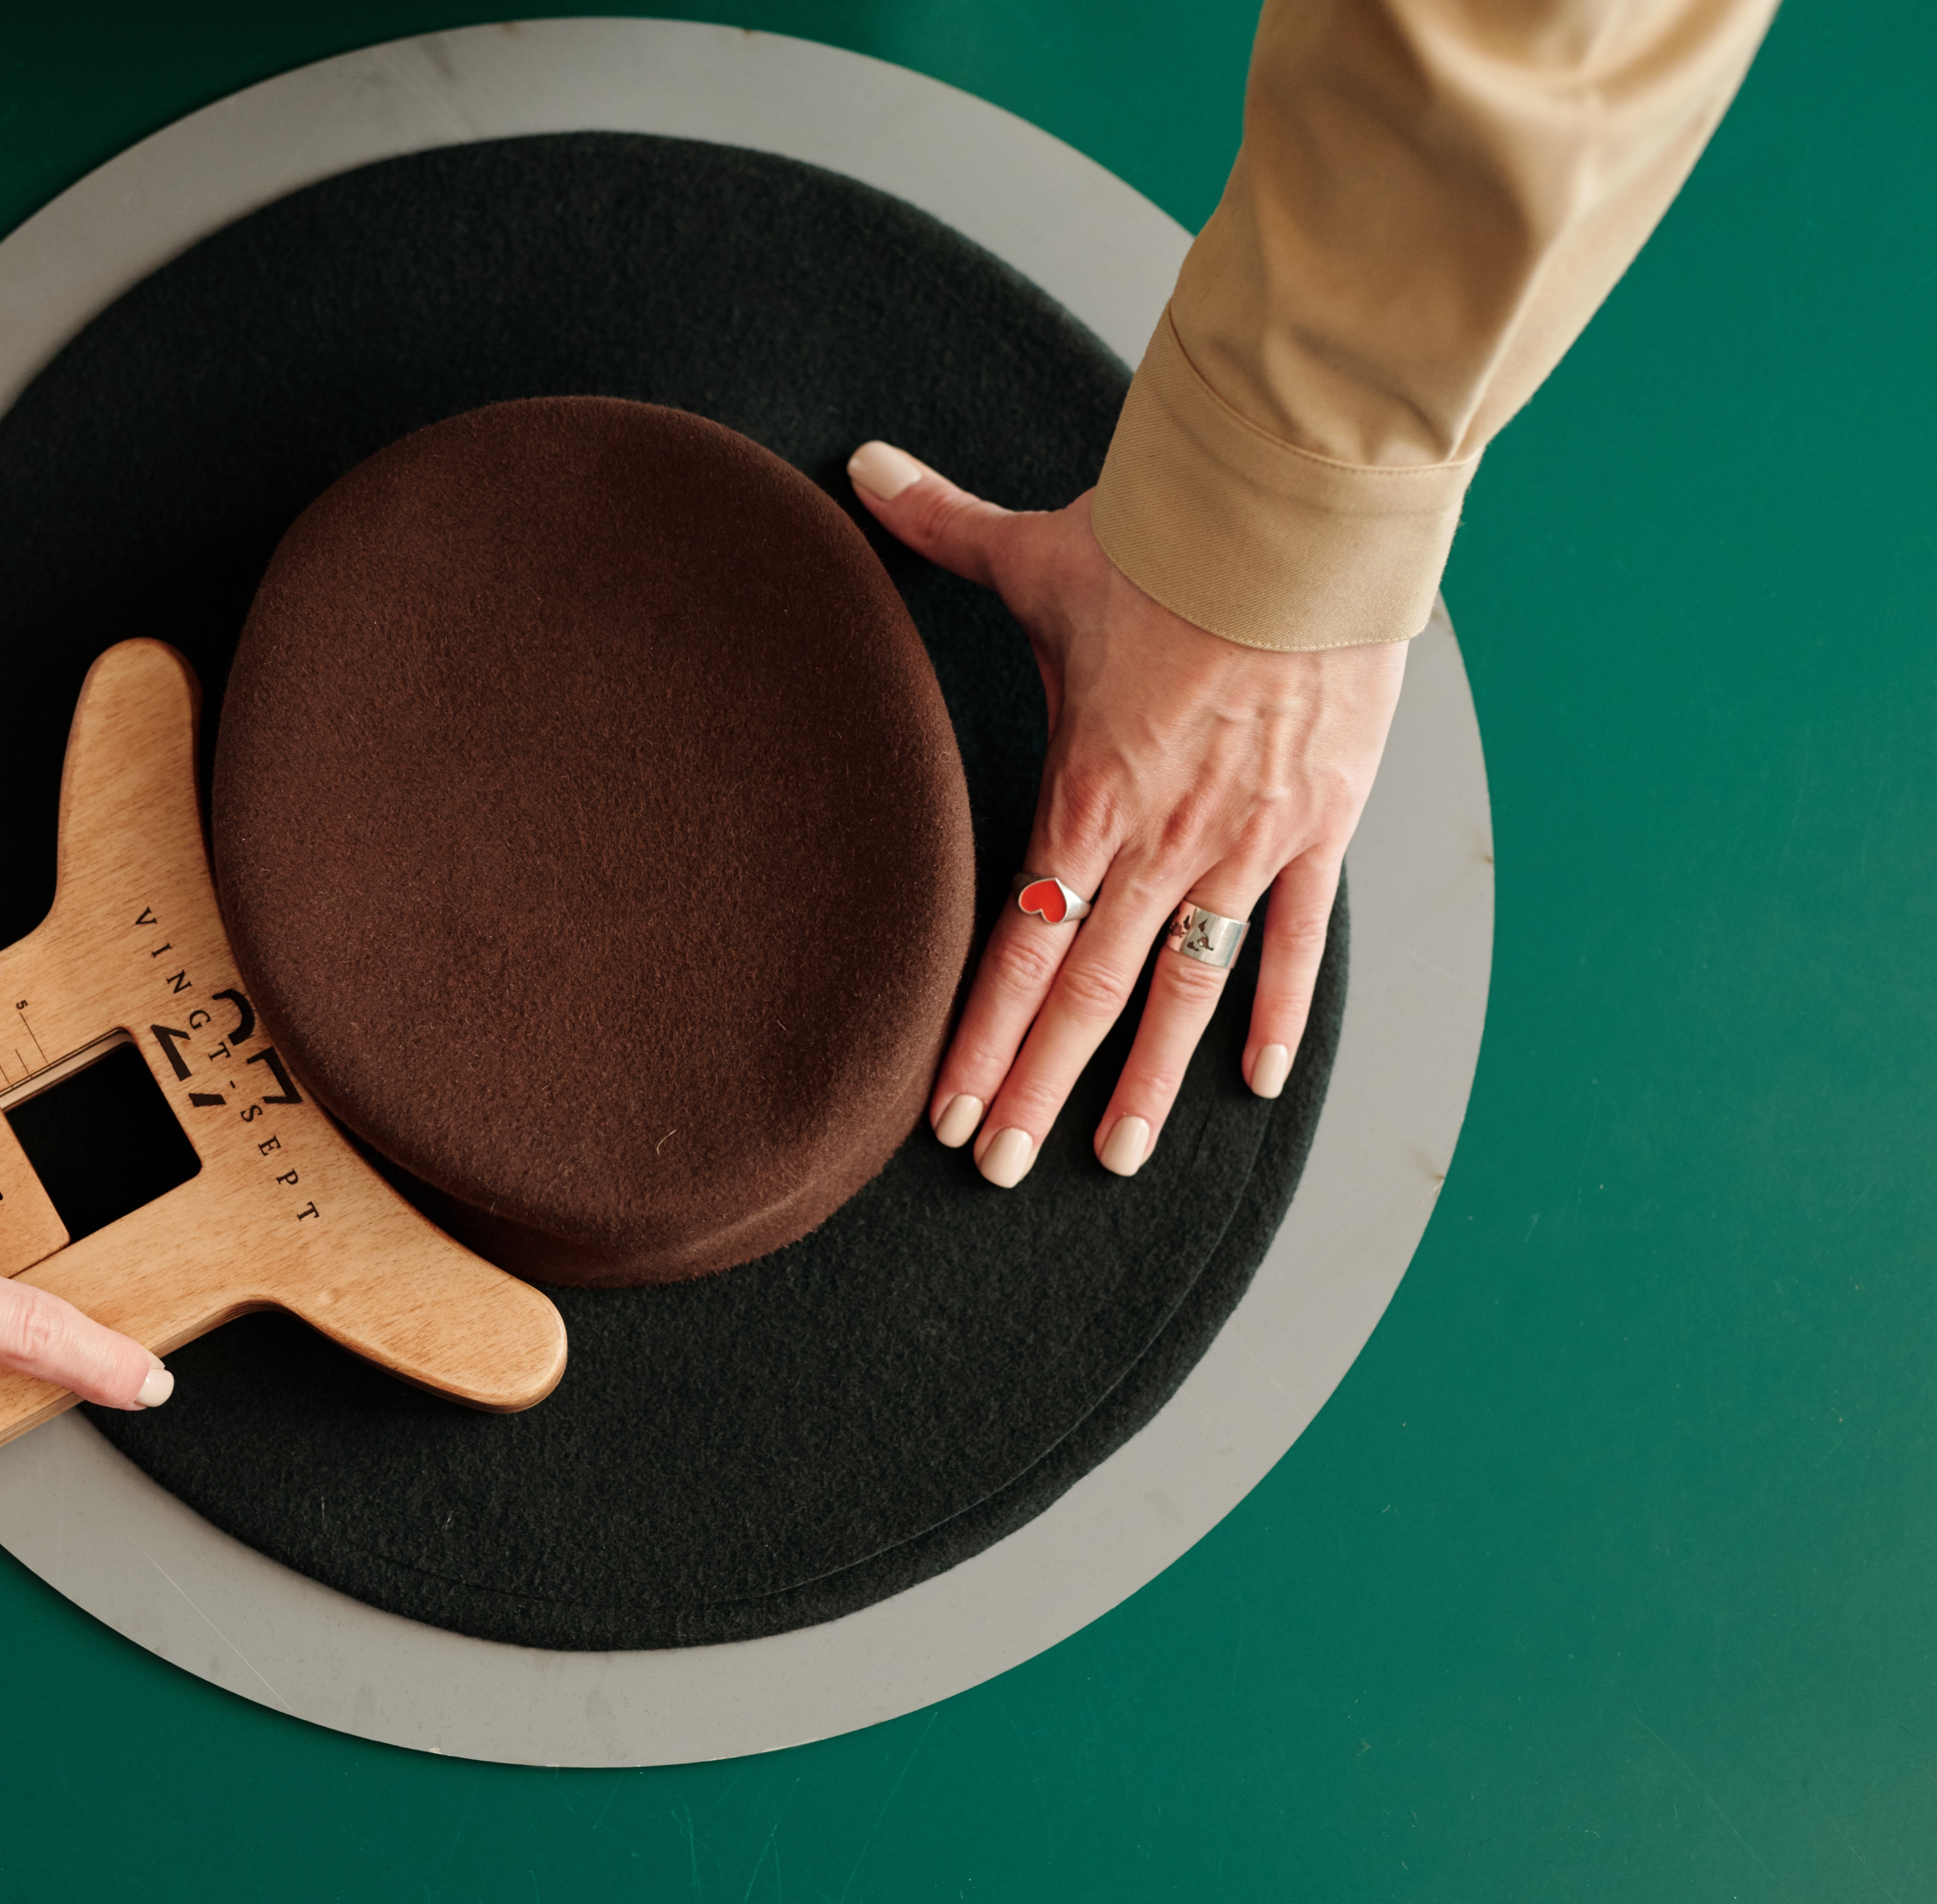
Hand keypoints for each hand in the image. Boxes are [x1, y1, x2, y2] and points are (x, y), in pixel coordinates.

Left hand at [849, 443, 1404, 1183]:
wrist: (1301, 519)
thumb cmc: (1167, 542)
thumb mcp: (1042, 552)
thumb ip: (942, 525)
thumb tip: (856, 467)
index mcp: (1089, 794)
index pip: (1018, 946)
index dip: (979, 1034)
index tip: (947, 1108)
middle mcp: (1164, 839)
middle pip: (1086, 993)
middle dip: (1036, 1086)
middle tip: (999, 1165)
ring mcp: (1247, 842)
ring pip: (1185, 990)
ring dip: (1145, 1080)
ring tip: (1109, 1156)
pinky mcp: (1318, 825)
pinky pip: (1297, 943)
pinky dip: (1276, 1017)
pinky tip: (1254, 1086)